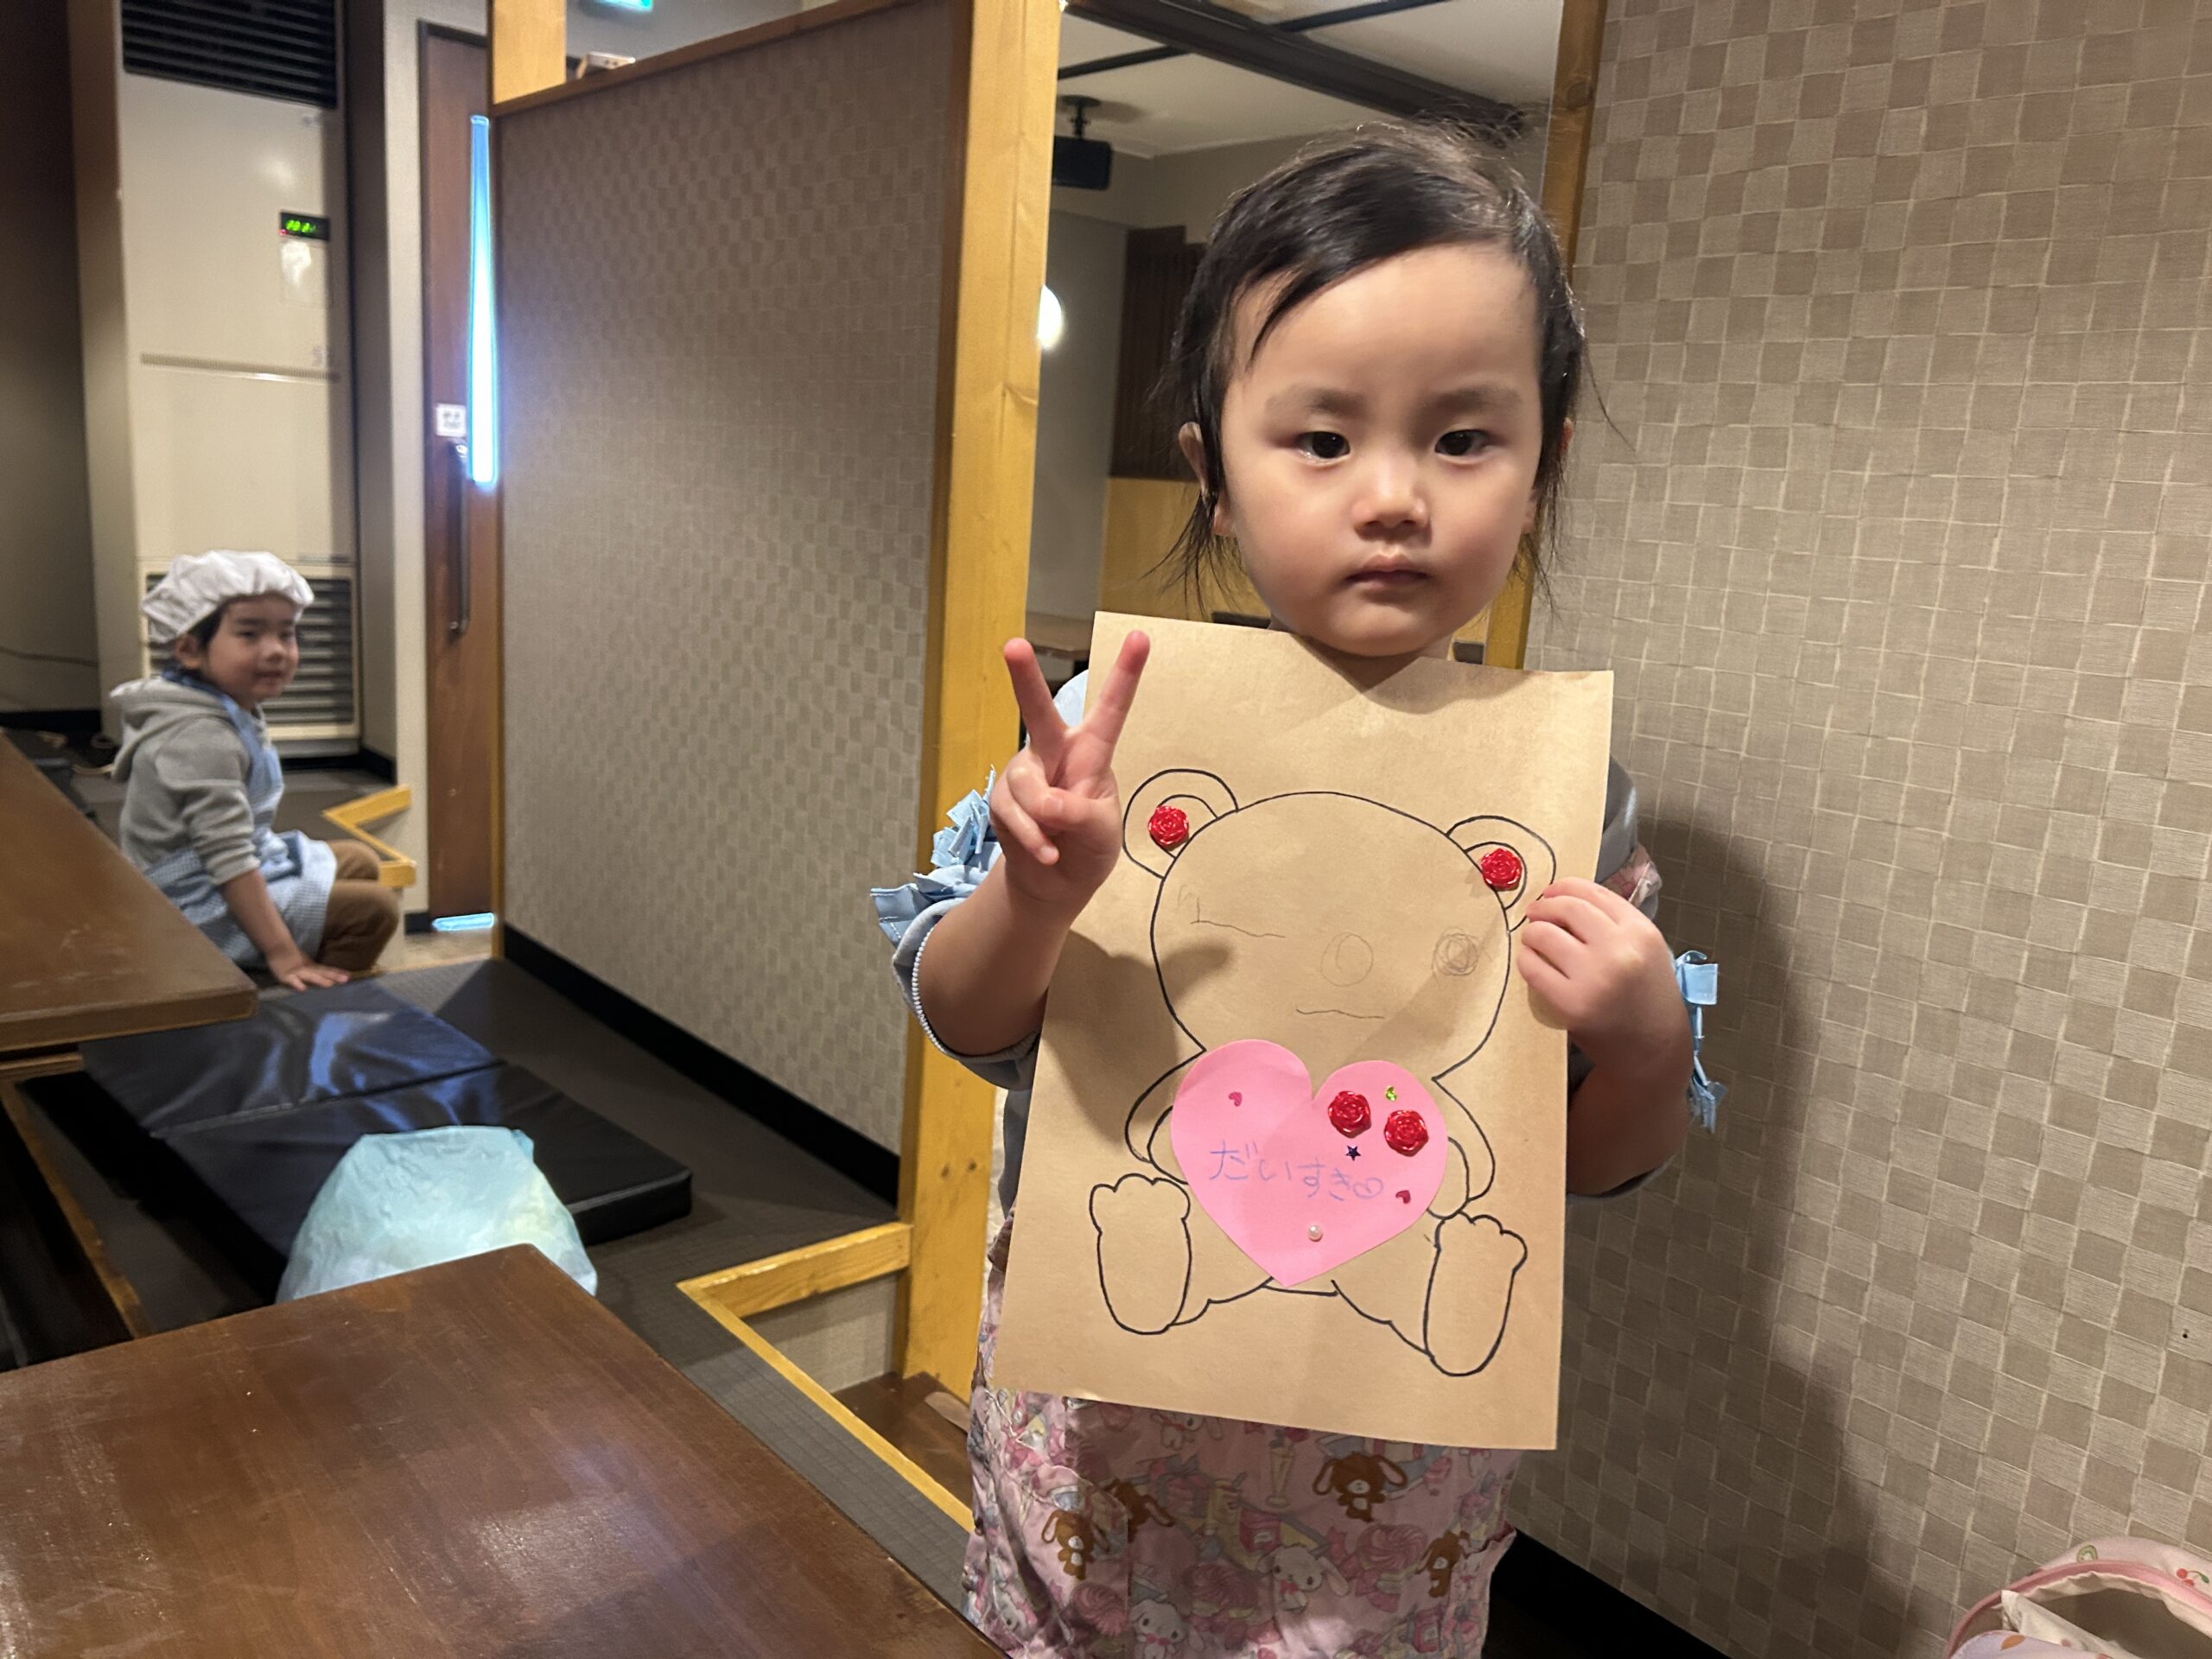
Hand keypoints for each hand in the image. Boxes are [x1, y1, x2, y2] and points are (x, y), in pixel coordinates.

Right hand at [268, 950, 348, 991]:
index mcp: (313, 967)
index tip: (351, 976)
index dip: (338, 972)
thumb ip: (319, 971)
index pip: (328, 970)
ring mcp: (297, 972)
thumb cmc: (293, 959)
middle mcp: (307, 969)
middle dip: (334, 976)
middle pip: (322, 972)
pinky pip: (292, 981)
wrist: (277, 947)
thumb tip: (333, 976)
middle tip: (346, 979)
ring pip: (310, 976)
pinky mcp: (285, 976)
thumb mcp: (307, 964)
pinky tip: (302, 989)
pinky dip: (297, 984)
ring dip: (320, 980)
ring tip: (330, 984)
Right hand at [992, 630, 1149, 915]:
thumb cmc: (1088, 848)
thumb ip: (1081, 814)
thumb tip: (1047, 803)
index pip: (1111, 710)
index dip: (1126, 673)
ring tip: (1058, 839)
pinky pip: (1012, 814)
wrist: (1054, 881)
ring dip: (1044, 821)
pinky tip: (1045, 851)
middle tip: (1014, 645)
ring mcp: (1025, 773)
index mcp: (1093, 751)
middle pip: (1039, 712)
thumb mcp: (1101, 834)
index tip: (1140, 636)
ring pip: (1027, 786)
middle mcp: (1055, 752)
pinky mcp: (1002, 797)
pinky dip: (1032, 839)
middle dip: (1024, 679)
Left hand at [1515, 878, 1682, 1073]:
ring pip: (1543, 934)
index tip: (1550, 893)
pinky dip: (1526, 959)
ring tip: (1534, 939)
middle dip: (1543, 906)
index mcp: (1641, 932)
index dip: (1564, 887)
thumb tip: (1563, 895)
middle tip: (1534, 913)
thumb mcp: (1646, 948)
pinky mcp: (1571, 1003)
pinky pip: (1532, 967)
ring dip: (1532, 932)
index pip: (1592, 892)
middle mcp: (1620, 951)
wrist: (1652, 1048)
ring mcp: (1594, 978)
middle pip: (1566, 908)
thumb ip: (1614, 920)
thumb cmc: (1645, 994)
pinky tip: (1532, 962)